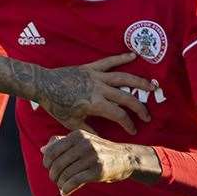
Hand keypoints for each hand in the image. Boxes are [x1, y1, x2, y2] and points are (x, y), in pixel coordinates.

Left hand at [35, 52, 153, 134]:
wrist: (43, 85)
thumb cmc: (56, 105)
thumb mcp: (71, 122)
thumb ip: (88, 130)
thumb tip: (101, 139)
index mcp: (95, 104)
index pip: (119, 115)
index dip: (128, 123)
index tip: (132, 130)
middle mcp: (99, 89)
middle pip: (126, 97)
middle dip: (139, 108)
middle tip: (147, 116)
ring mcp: (96, 76)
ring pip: (123, 78)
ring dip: (139, 82)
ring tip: (153, 86)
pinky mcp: (91, 67)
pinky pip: (109, 61)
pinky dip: (121, 57)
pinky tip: (133, 55)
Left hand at [41, 129, 155, 195]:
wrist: (126, 158)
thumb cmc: (99, 150)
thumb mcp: (82, 141)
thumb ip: (62, 143)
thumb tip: (43, 149)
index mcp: (77, 135)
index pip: (52, 150)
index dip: (47, 162)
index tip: (49, 168)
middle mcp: (84, 144)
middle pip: (57, 164)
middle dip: (53, 175)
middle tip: (55, 180)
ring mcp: (91, 157)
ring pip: (65, 174)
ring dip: (60, 183)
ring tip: (61, 186)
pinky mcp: (98, 170)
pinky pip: (74, 181)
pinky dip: (66, 189)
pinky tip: (64, 192)